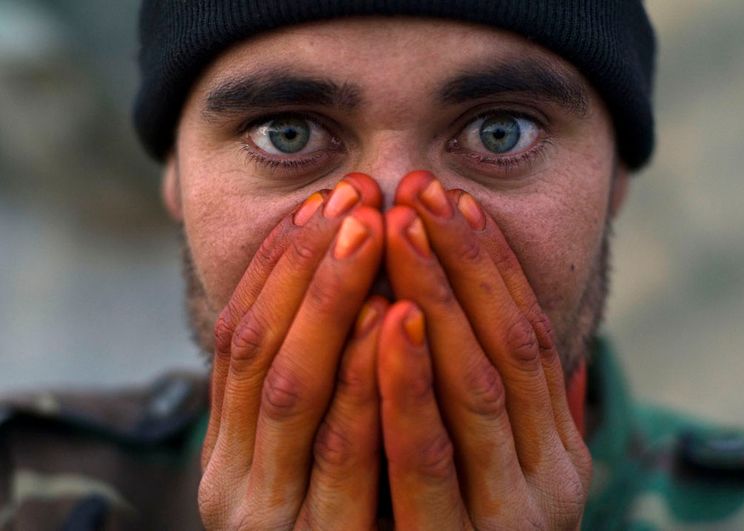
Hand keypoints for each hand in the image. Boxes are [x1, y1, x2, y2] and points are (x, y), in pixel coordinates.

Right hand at [199, 173, 386, 529]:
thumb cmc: (347, 523)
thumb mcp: (318, 454)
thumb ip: (311, 391)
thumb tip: (344, 295)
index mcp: (228, 460)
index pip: (240, 344)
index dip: (278, 269)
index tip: (320, 203)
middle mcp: (239, 492)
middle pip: (266, 357)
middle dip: (313, 272)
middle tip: (354, 198)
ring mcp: (288, 523)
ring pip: (303, 397)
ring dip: (338, 306)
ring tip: (376, 232)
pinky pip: (358, 455)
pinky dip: (373, 380)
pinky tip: (401, 315)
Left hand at [379, 171, 591, 528]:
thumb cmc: (464, 522)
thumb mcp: (495, 459)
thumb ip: (501, 395)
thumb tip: (497, 316)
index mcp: (557, 457)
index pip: (529, 341)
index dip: (490, 268)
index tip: (452, 201)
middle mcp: (542, 489)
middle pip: (500, 356)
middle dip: (453, 271)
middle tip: (416, 195)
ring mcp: (497, 523)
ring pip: (464, 396)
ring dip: (430, 307)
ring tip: (392, 232)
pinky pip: (415, 456)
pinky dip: (398, 382)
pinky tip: (378, 317)